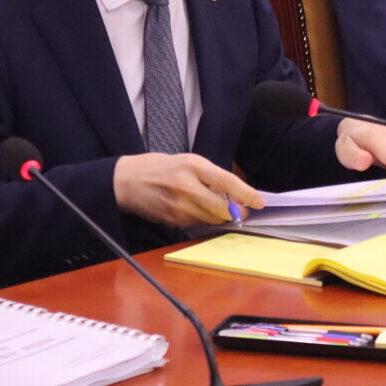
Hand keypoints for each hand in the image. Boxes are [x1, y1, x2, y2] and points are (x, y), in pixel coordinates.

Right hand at [113, 152, 263, 227]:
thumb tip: (234, 193)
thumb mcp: (187, 161)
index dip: (246, 194)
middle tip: (244, 212)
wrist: (125, 180)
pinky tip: (198, 211)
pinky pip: (196, 224)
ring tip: (220, 210)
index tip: (259, 202)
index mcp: (193, 166)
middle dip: (236, 213)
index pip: (227, 182)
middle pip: (221, 208)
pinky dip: (203, 220)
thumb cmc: (159, 167)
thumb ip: (210, 176)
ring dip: (220, 217)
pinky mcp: (171, 220)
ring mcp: (177, 206)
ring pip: (210, 219)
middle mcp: (186, 186)